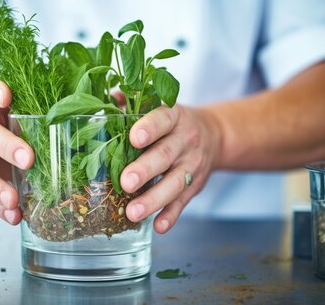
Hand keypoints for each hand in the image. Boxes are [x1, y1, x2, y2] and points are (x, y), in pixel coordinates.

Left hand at [120, 104, 220, 232]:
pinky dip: (171, 215)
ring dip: (154, 199)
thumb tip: (109, 98)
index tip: (133, 138)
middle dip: (145, 170)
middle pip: (165, 155)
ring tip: (132, 213)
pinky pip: (183, 202)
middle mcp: (185, 140)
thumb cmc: (172, 122)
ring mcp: (191, 165)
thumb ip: (134, 103)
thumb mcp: (160, 106)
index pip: (162, 119)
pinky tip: (158, 226)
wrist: (214, 135)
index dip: (149, 128)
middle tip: (125, 182)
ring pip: (174, 183)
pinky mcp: (195, 186)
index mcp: (174, 116)